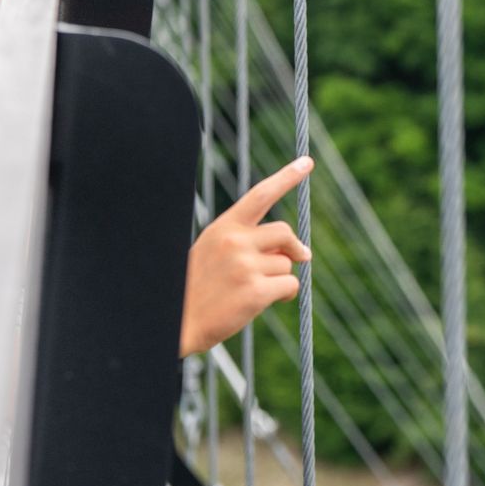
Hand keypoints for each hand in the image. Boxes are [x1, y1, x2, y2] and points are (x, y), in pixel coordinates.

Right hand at [180, 157, 313, 356]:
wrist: (178, 322)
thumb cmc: (197, 287)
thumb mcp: (214, 251)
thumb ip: (247, 242)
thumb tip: (292, 251)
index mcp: (223, 227)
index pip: (260, 195)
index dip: (286, 177)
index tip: (306, 162)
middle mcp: (235, 242)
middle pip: (284, 232)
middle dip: (294, 247)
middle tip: (301, 256)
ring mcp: (245, 267)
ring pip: (287, 264)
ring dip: (280, 277)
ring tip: (253, 289)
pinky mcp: (255, 292)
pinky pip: (289, 286)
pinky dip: (285, 294)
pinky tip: (262, 302)